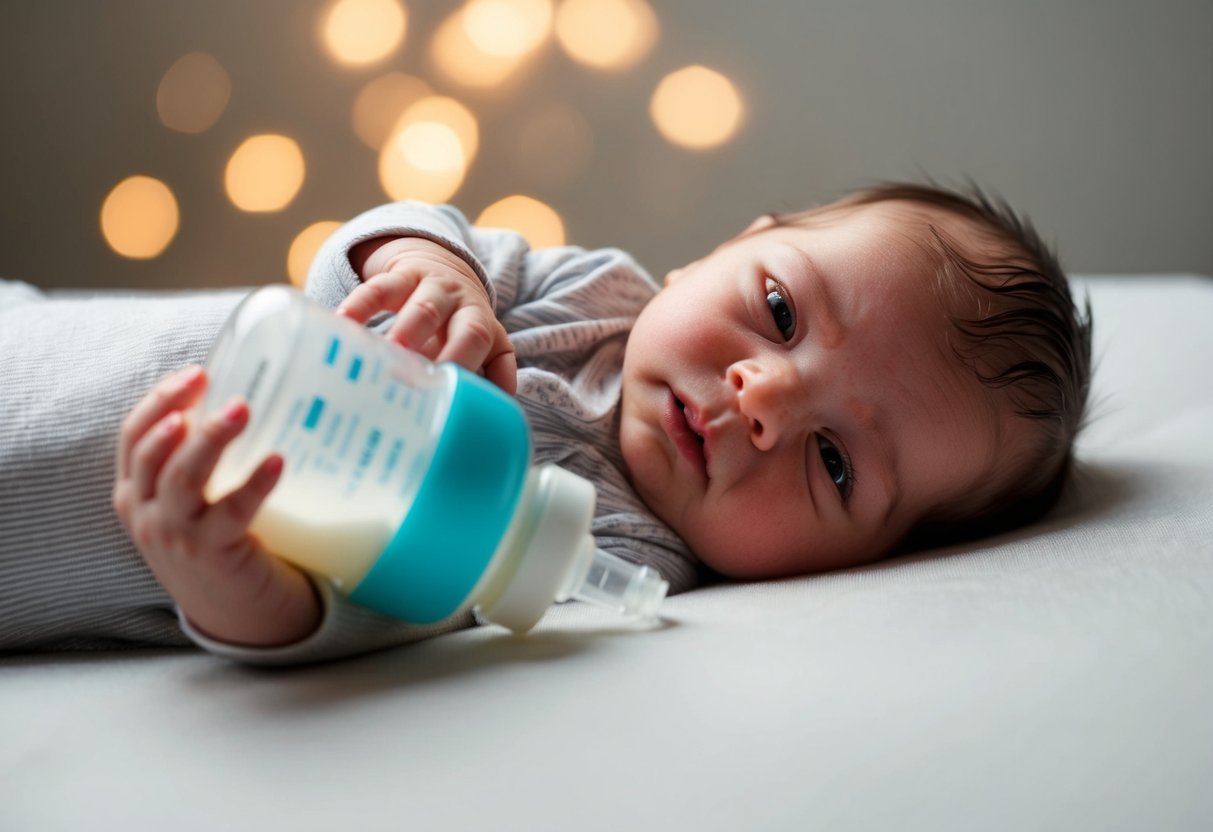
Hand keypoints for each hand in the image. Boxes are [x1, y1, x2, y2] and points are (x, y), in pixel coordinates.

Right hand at [112, 365, 321, 646]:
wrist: (236, 610)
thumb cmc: (220, 542)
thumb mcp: (192, 501)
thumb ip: (198, 459)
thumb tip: (241, 395)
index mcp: (135, 493)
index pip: (132, 435)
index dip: (160, 400)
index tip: (198, 372)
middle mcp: (146, 514)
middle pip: (151, 453)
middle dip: (179, 411)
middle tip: (219, 386)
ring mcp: (175, 536)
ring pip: (182, 479)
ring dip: (210, 440)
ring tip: (242, 411)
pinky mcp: (211, 554)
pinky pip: (232, 513)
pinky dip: (254, 484)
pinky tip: (276, 462)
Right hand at [340, 236, 516, 393]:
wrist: (442, 265)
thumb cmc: (463, 320)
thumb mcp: (488, 340)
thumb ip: (496, 372)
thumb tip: (500, 408)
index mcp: (478, 318)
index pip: (477, 338)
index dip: (464, 361)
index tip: (447, 394)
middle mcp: (455, 299)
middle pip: (450, 320)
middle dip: (429, 344)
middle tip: (415, 378)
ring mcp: (425, 285)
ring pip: (417, 305)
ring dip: (402, 330)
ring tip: (383, 357)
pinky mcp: (394, 277)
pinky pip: (375, 288)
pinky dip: (358, 306)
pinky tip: (342, 325)